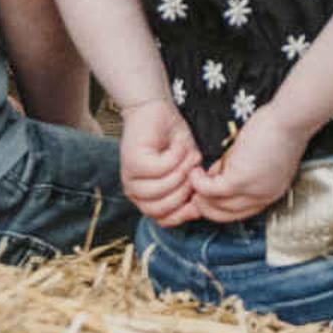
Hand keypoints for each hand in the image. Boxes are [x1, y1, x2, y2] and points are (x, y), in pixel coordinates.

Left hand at [121, 98, 207, 227]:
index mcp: (148, 199)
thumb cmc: (174, 140)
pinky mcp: (132, 163)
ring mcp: (131, 179)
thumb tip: (198, 210)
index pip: (164, 220)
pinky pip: (160, 170)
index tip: (200, 193)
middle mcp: (136, 193)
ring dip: (181, 171)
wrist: (158, 111)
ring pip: (160, 190)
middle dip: (185, 189)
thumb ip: (191, 190)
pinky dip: (175, 157)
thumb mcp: (188, 169)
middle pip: (162, 209)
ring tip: (186, 154)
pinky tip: (178, 146)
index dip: (185, 211)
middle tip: (194, 167)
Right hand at [190, 103, 309, 224]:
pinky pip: (209, 189)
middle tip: (194, 192)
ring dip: (198, 193)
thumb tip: (219, 173)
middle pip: (225, 215)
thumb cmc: (283, 128)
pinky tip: (196, 171)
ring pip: (214, 205)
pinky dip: (198, 182)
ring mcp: (251, 190)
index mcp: (271, 192)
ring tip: (194, 178)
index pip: (240, 212)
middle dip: (205, 206)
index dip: (219, 207)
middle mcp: (262, 197)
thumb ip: (244, 169)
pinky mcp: (239, 179)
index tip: (207, 197)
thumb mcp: (263, 157)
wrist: (292, 118)